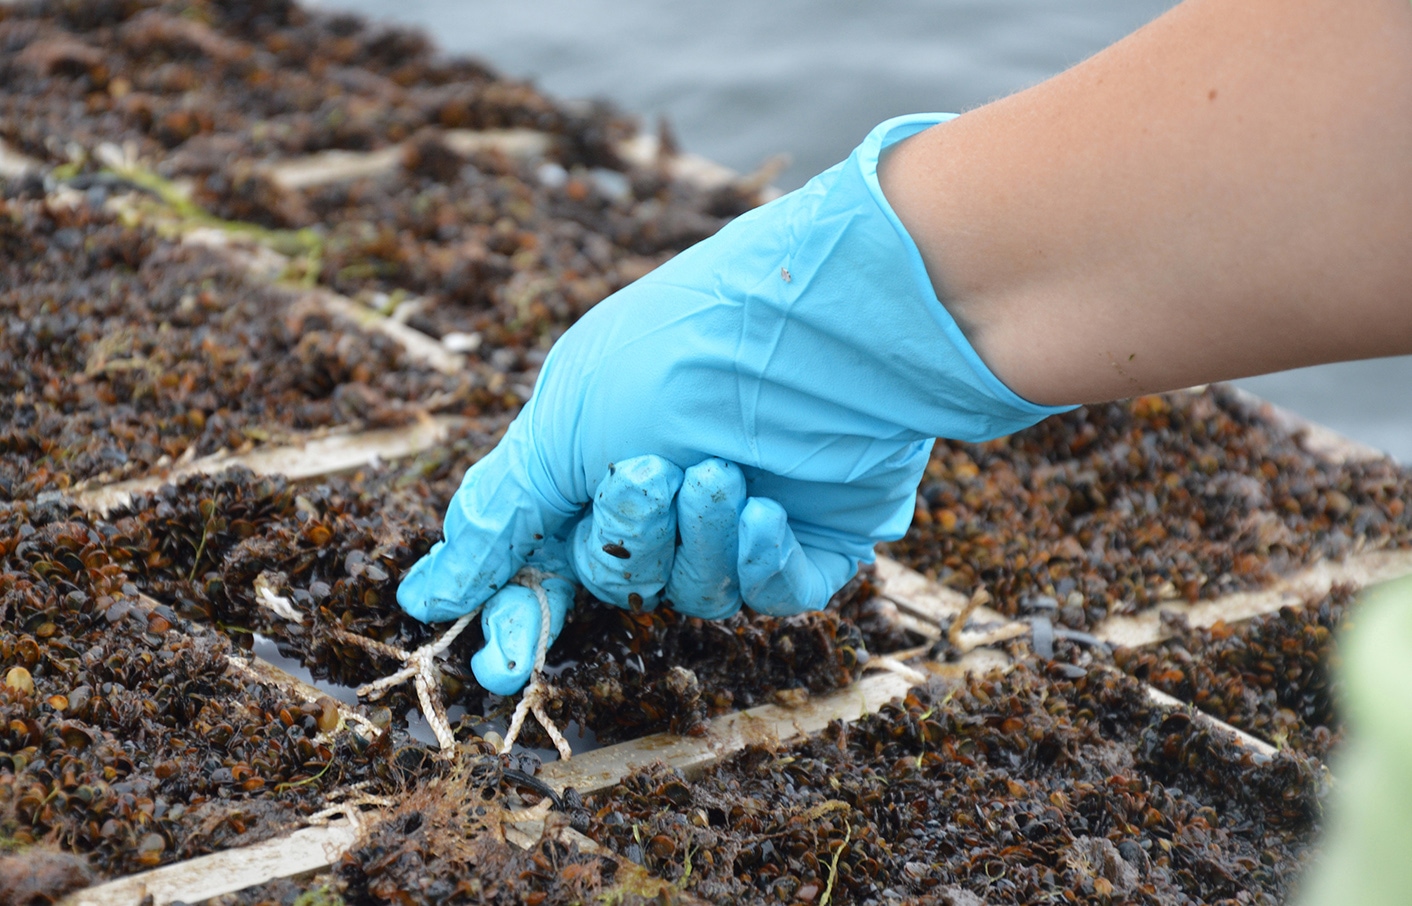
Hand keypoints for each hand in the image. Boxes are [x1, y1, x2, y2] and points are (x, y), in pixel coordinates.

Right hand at [398, 113, 1069, 693]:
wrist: (825, 320)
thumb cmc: (683, 352)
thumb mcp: (566, 421)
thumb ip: (501, 513)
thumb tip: (423, 596)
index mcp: (599, 457)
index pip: (547, 560)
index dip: (522, 613)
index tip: (500, 662)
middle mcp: (670, 491)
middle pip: (620, 578)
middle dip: (627, 536)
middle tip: (649, 472)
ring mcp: (743, 515)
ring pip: (695, 591)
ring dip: (697, 539)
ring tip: (720, 471)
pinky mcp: (815, 536)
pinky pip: (772, 593)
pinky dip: (758, 559)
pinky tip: (764, 506)